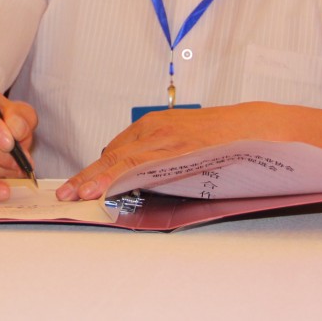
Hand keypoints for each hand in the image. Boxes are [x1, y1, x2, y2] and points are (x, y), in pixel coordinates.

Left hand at [56, 102, 281, 200]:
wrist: (254, 126)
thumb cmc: (221, 138)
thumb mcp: (183, 141)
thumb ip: (160, 156)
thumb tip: (137, 178)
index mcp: (153, 126)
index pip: (115, 151)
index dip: (95, 171)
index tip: (78, 186)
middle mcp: (154, 129)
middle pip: (113, 155)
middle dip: (88, 176)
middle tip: (66, 193)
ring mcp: (165, 138)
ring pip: (124, 160)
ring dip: (99, 178)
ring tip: (80, 194)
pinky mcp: (179, 149)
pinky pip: (146, 164)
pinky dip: (124, 176)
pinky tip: (109, 186)